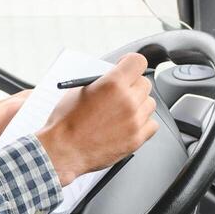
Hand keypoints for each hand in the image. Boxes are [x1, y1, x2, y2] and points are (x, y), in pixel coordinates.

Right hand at [37, 53, 158, 185]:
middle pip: (145, 83)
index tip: (127, 67)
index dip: (131, 63)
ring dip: (138, 105)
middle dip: (133, 86)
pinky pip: (152, 125)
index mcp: (112, 84)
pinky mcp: (137, 139)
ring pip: (150, 104)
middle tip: (121, 93)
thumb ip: (103, 82)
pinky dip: (143, 124)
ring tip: (121, 112)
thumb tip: (115, 78)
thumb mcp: (80, 91)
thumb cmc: (66, 123)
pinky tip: (128, 125)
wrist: (62, 151)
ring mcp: (134, 121)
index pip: (138, 62)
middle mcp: (127, 101)